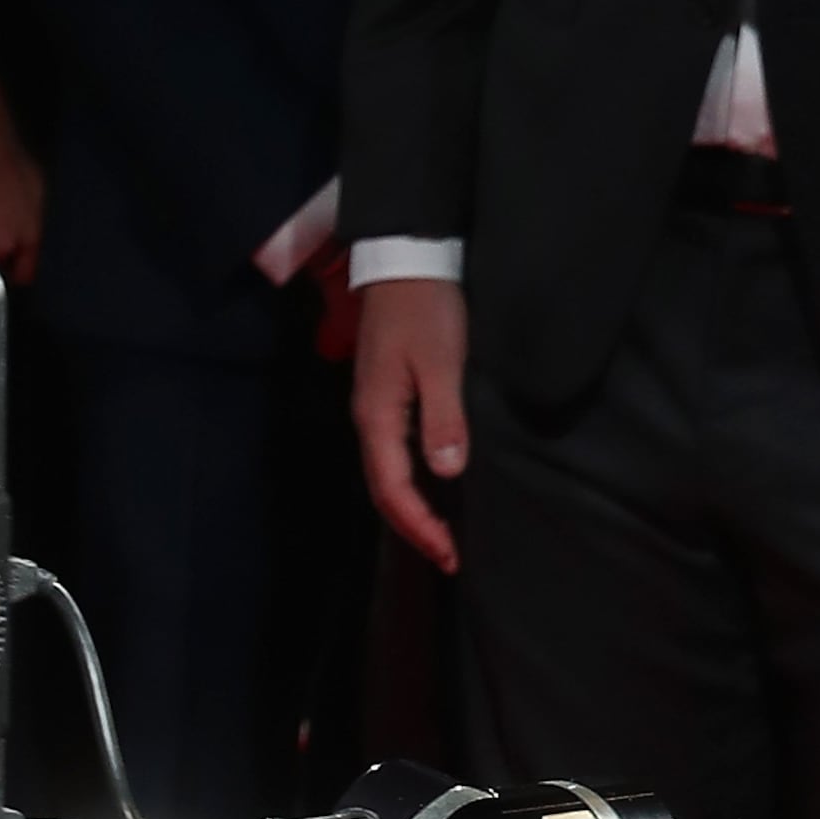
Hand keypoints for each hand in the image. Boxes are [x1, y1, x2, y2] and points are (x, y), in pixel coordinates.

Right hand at [353, 272, 471, 573]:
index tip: (449, 552)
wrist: (406, 261)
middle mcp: (370, 422)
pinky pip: (396, 456)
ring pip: (389, 477)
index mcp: (378, 418)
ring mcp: (377, 411)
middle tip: (449, 557)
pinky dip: (414, 483)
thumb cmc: (424, 308)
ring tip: (442, 533)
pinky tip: (434, 488)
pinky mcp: (389, 398)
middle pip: (385, 492)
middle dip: (415, 529)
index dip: (421, 526)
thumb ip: (443, 417)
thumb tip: (447, 471)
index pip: (394, 490)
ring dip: (414, 510)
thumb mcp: (440, 361)